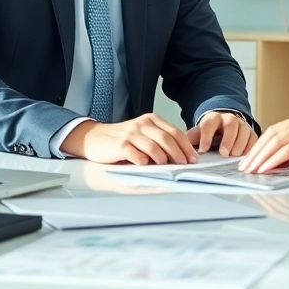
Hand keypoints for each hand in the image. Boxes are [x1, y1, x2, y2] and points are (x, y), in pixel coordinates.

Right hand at [61, 113, 198, 164]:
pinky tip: (146, 167)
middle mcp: (143, 124)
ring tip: (166, 168)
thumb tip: (180, 156)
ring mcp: (131, 133)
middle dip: (179, 154)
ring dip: (163, 159)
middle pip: (167, 139)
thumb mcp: (143, 135)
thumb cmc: (122, 139)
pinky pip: (136, 154)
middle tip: (184, 165)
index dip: (186, 146)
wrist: (96, 138)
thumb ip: (159, 141)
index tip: (193, 158)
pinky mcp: (120, 144)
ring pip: (153, 147)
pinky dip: (143, 162)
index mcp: (151, 120)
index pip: (175, 132)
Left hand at [187, 111, 257, 155]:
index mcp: (213, 119)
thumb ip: (192, 139)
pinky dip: (251, 148)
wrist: (224, 125)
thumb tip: (183, 148)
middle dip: (227, 138)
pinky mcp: (251, 133)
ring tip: (235, 156)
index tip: (203, 149)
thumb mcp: (199, 133)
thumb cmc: (210, 132)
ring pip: (244, 130)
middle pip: (230, 125)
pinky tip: (247, 157)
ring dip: (240, 143)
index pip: (209, 124)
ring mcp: (242, 125)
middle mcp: (229, 119)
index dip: (206, 136)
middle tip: (224, 153)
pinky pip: (254, 139)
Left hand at [239, 110, 288, 175]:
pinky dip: (273, 160)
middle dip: (256, 151)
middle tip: (245, 166)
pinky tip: (265, 170)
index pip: (276, 130)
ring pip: (276, 141)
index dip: (261, 144)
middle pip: (272, 133)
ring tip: (251, 170)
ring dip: (261, 157)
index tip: (251, 158)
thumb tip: (279, 159)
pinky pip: (286, 151)